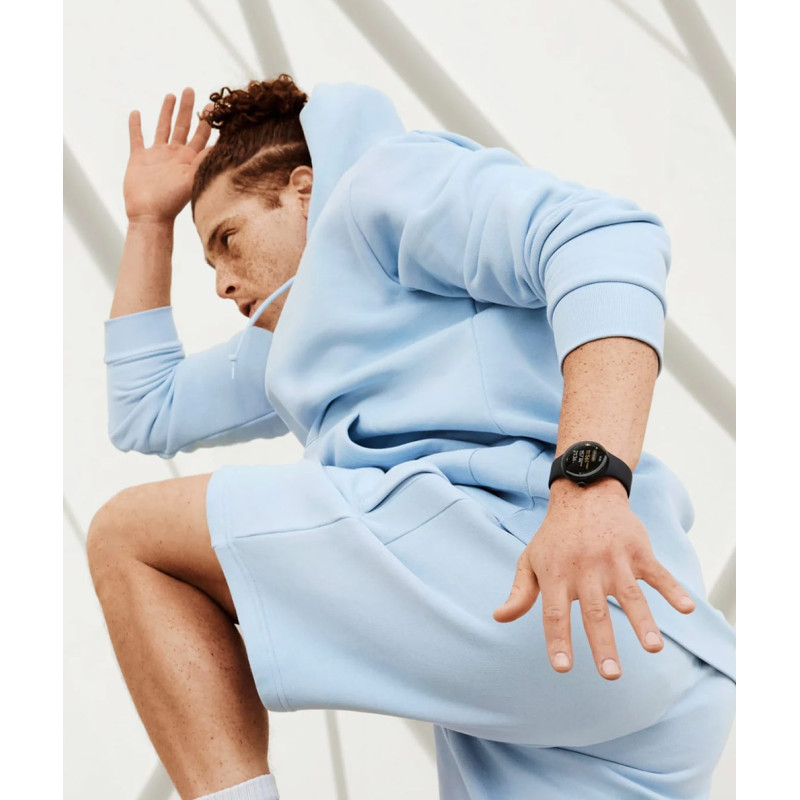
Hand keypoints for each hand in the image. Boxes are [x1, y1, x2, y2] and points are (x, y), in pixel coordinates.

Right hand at [124, 87, 213, 223]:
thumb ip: (204, 161)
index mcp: (189, 159)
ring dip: (166, 112)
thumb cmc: (172, 202)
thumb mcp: (192, 180)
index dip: (206, 120)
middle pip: (182, 126)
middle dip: (187, 108)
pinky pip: (137, 138)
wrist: (149, 215)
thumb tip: (221, 146)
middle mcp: (174, 155)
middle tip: (191, 90)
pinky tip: (136, 112)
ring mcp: (157, 156)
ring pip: (162, 128)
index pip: (201, 135)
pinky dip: (136, 126)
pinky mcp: (139, 158)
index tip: (213, 104)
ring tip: (171, 95)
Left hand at [492, 479, 695, 679]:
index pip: (554, 613)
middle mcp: (584, 569)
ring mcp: (613, 559)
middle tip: (612, 676)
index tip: (562, 668)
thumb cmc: (555, 535)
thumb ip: (520, 592)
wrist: (584, 493)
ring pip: (630, 595)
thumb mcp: (530, 559)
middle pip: (594, 612)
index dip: (558, 640)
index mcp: (556, 575)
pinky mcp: (637, 550)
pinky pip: (657, 573)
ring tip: (653, 648)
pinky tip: (687, 608)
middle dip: (603, 645)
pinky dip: (673, 589)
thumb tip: (499, 618)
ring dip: (642, 622)